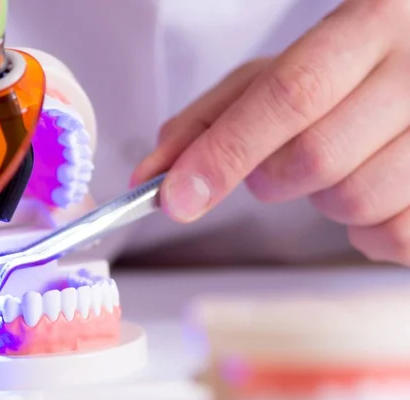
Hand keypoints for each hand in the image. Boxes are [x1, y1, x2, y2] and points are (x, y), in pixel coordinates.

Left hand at [132, 0, 409, 265]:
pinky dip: (364, 230)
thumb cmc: (343, 74)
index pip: (288, 94)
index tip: (173, 197)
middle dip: (271, 178)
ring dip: (322, 201)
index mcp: (371, 22)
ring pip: (353, 203)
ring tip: (341, 164)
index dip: (225, 151)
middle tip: (277, 163)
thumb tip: (153, 173)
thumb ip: (211, 118)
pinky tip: (372, 189)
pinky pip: (392, 237)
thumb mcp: (276, 75)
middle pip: (314, 158)